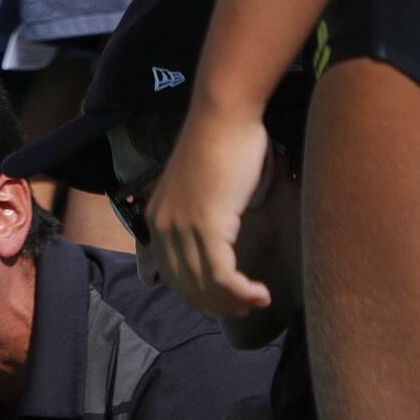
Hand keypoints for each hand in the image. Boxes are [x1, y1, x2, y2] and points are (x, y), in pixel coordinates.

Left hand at [147, 110, 270, 317]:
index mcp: (159, 218)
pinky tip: (259, 293)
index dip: (199, 293)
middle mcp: (164, 228)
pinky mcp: (206, 227)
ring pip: (204, 286)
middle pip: (186, 286)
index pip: (173, 273)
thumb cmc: (223, 139)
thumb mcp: (204, 184)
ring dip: (233, 301)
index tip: (226, 298)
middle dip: (216, 303)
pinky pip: (221, 276)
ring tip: (257, 301)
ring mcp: (182, 229)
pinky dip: (241, 291)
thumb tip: (225, 232)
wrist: (224, 112)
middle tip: (245, 307)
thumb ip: (205, 211)